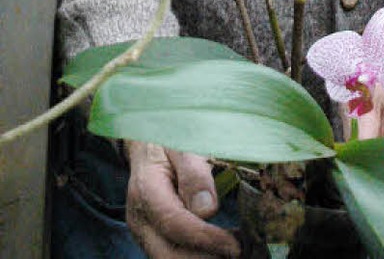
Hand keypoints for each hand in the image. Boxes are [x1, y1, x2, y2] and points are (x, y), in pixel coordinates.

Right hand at [125, 141, 240, 257]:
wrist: (147, 144)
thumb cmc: (169, 139)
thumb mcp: (182, 144)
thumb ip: (193, 173)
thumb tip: (207, 210)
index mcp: (146, 191)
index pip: (175, 225)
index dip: (206, 239)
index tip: (235, 245)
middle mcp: (141, 219)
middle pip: (169, 255)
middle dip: (205, 258)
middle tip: (239, 252)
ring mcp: (145, 232)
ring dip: (204, 258)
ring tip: (234, 248)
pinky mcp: (155, 239)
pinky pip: (174, 255)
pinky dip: (199, 255)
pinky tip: (222, 248)